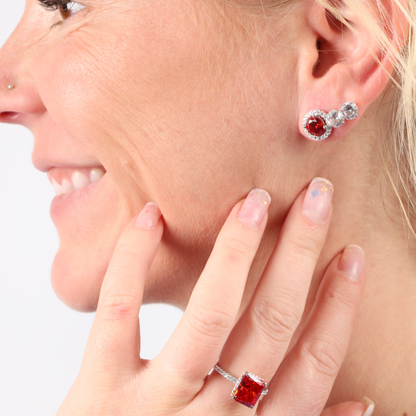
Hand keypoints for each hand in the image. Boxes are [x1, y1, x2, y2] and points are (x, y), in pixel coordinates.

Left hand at [56, 179, 373, 415]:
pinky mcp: (99, 389)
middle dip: (300, 254)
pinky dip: (133, 260)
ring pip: (208, 313)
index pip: (314, 365)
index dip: (339, 307)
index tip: (352, 255)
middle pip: (271, 323)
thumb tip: (364, 402)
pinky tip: (151, 215)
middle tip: (316, 197)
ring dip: (237, 251)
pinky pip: (120, 313)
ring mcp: (154, 401)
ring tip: (256, 201)